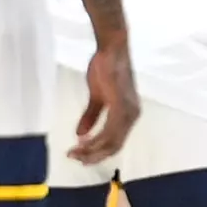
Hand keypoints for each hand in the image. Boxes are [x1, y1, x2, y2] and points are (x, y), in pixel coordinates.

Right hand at [69, 43, 139, 163]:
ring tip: (75, 152)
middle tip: (74, 158)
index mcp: (128, 115)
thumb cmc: (105, 68)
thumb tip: (80, 135)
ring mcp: (129, 112)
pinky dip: (96, 138)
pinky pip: (111, 130)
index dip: (97, 152)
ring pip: (112, 141)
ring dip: (92, 149)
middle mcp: (132, 116)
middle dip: (93, 155)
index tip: (80, 156)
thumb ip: (90, 116)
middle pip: (114, 146)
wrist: (111, 48)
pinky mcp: (122, 105)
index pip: (114, 142)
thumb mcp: (96, 97)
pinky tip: (83, 141)